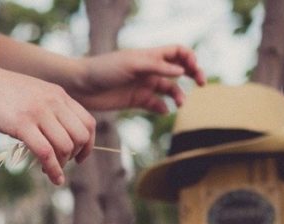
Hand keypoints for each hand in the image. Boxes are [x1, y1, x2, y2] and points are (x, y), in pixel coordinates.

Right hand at [0, 63, 96, 184]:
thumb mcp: (29, 93)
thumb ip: (45, 107)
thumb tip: (55, 130)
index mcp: (57, 94)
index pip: (88, 122)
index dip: (87, 145)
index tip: (78, 158)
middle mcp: (52, 101)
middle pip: (80, 137)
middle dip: (75, 156)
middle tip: (62, 165)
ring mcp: (37, 112)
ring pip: (65, 146)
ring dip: (61, 165)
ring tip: (50, 172)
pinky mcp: (20, 124)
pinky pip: (46, 152)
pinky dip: (53, 169)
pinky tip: (51, 177)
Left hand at [71, 45, 205, 112]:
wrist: (82, 87)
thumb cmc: (104, 70)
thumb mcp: (132, 65)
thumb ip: (157, 67)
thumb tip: (182, 72)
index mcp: (150, 56)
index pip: (177, 52)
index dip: (190, 58)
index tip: (193, 70)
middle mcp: (150, 69)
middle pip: (179, 70)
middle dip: (193, 75)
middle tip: (201, 84)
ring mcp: (143, 85)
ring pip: (169, 89)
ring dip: (178, 94)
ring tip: (180, 103)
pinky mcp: (136, 100)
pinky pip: (155, 104)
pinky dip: (162, 108)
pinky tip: (164, 110)